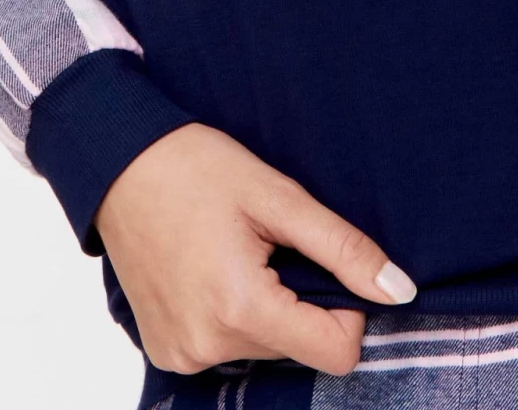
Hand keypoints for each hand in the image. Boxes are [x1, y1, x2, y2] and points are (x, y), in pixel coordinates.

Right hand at [92, 121, 416, 376]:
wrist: (118, 163)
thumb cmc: (197, 168)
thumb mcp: (280, 197)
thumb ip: (343, 249)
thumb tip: (399, 290)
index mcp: (240, 308)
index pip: (336, 353)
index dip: (349, 310)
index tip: (327, 264)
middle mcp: (206, 347)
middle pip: (298, 347)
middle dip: (299, 299)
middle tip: (268, 244)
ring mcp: (180, 354)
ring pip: (264, 347)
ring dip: (266, 306)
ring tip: (235, 251)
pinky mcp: (165, 352)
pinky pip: (226, 347)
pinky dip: (233, 314)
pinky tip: (211, 268)